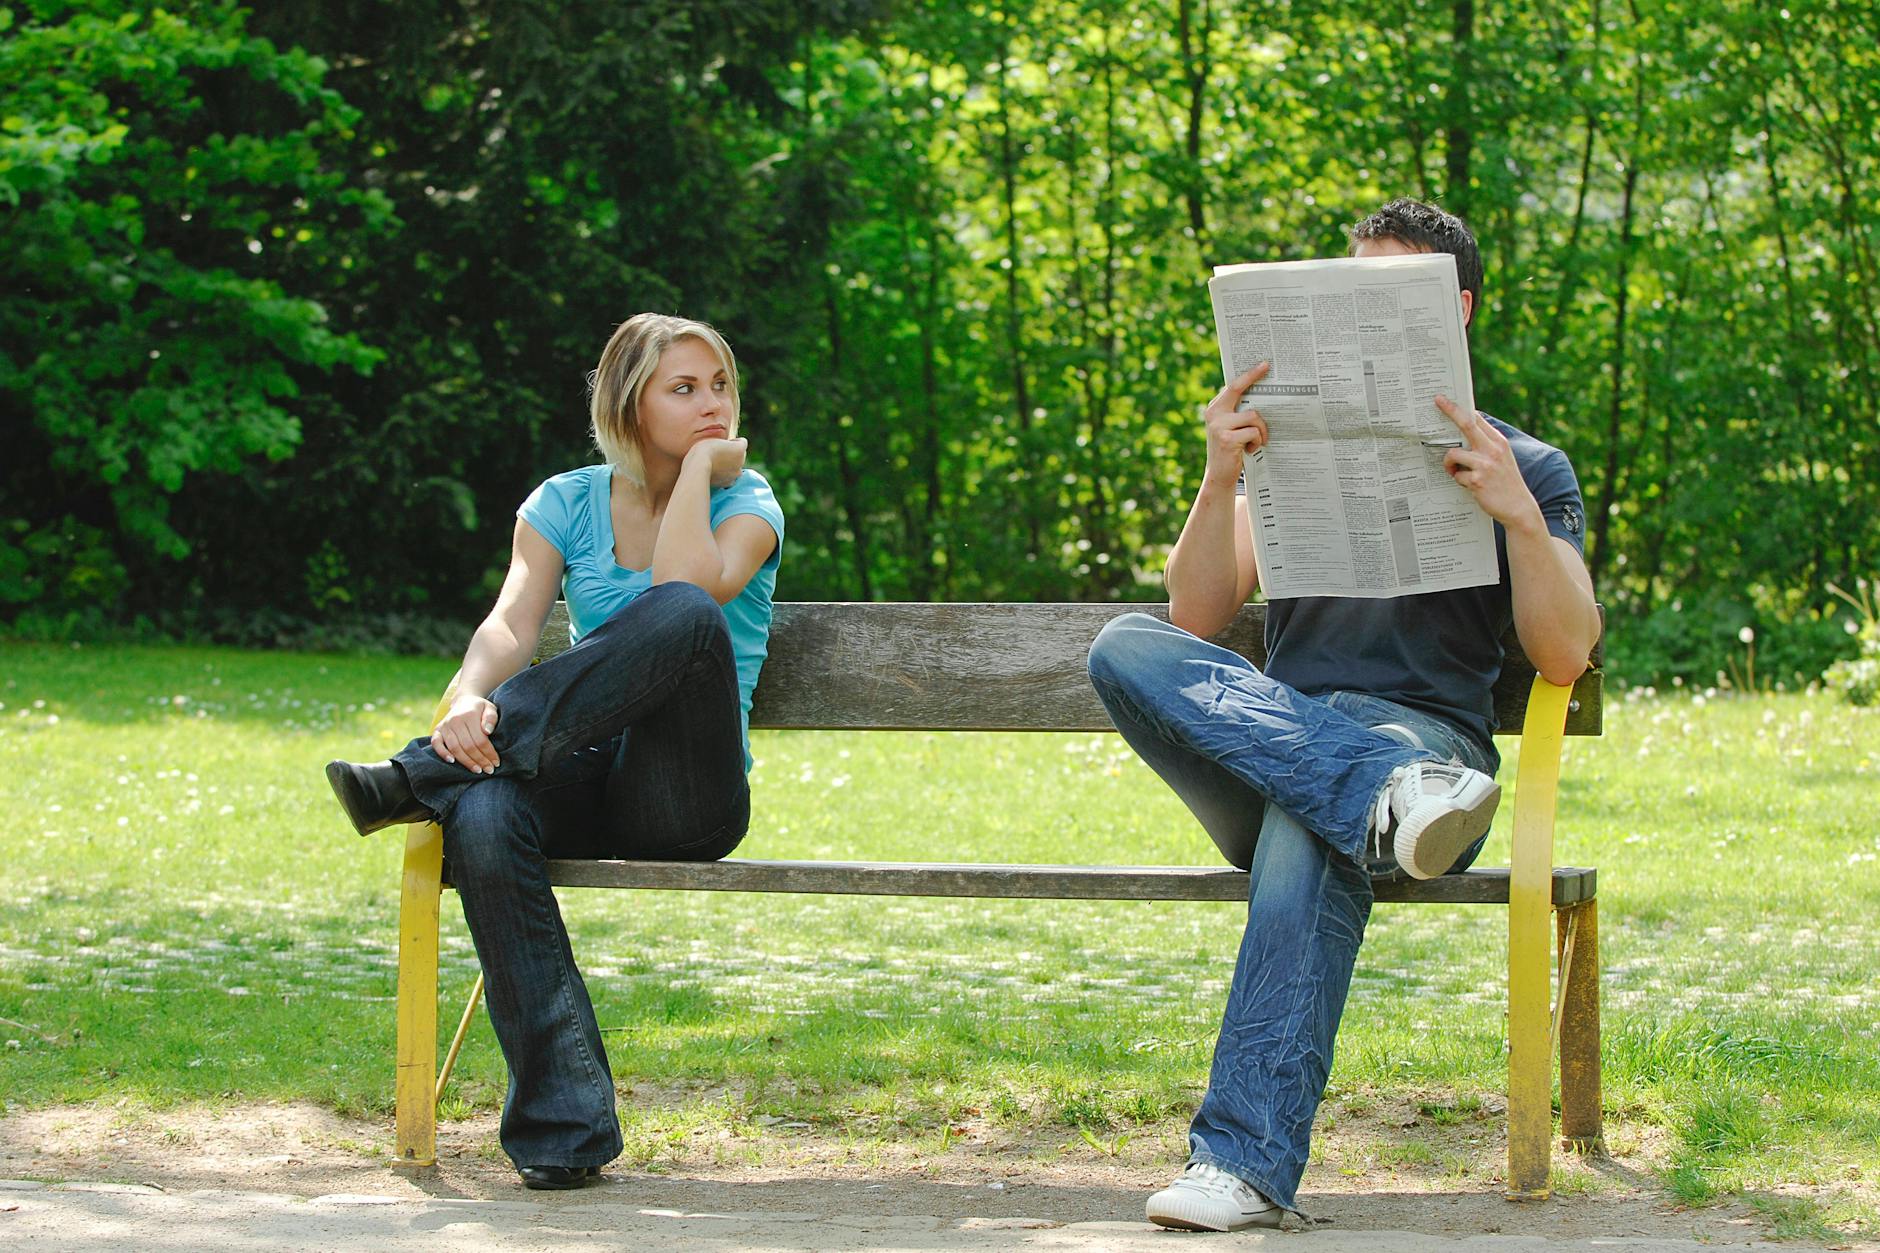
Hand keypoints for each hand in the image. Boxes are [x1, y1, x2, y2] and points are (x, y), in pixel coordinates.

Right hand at [431, 694, 499, 772]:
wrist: (464, 701)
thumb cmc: (480, 709)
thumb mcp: (490, 708)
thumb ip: (491, 718)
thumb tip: (488, 731)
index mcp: (469, 715)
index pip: (480, 739)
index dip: (489, 753)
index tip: (496, 763)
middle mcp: (455, 720)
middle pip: (468, 746)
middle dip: (480, 760)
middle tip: (489, 770)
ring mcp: (444, 725)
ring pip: (455, 748)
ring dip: (466, 762)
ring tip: (477, 770)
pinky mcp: (437, 730)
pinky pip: (436, 744)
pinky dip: (442, 753)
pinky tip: (452, 762)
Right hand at [686, 437, 747, 488]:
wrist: (697, 467)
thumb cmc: (703, 450)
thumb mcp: (714, 439)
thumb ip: (724, 443)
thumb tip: (725, 448)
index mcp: (740, 448)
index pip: (741, 442)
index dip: (732, 441)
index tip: (722, 443)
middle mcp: (741, 461)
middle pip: (739, 455)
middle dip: (731, 454)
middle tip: (717, 454)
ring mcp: (735, 474)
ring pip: (735, 467)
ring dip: (728, 465)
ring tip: (714, 463)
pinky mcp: (728, 483)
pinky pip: (729, 477)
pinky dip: (724, 475)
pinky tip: (714, 472)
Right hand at [1201, 363, 1271, 488]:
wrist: (1219, 476)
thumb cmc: (1231, 450)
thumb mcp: (1231, 428)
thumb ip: (1237, 412)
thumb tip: (1262, 395)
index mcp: (1215, 408)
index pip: (1233, 386)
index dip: (1249, 374)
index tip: (1264, 364)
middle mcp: (1214, 413)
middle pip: (1238, 389)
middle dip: (1253, 377)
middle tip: (1267, 367)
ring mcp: (1219, 426)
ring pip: (1253, 415)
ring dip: (1261, 429)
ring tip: (1258, 441)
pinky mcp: (1227, 439)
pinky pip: (1254, 432)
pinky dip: (1257, 441)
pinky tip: (1250, 449)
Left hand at [1434, 396, 1543, 529]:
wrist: (1519, 507)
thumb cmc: (1505, 482)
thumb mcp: (1501, 458)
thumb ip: (1486, 445)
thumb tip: (1465, 431)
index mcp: (1499, 442)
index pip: (1477, 419)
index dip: (1460, 408)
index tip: (1445, 399)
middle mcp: (1493, 449)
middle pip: (1466, 423)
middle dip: (1450, 410)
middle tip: (1437, 400)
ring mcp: (1485, 464)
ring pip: (1453, 453)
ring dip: (1449, 463)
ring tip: (1455, 471)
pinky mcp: (1477, 480)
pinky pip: (1456, 475)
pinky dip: (1458, 480)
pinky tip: (1468, 485)